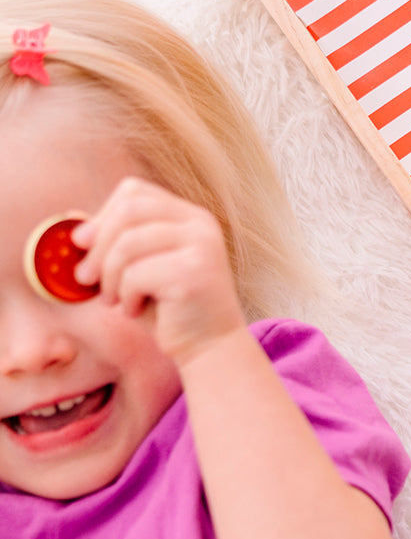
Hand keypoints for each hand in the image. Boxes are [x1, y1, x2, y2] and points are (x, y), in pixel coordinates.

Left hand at [73, 177, 245, 364]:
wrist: (210, 347)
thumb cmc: (171, 310)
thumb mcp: (139, 270)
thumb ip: (114, 242)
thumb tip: (72, 219)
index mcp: (190, 216)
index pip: (134, 191)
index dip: (101, 216)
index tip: (83, 246)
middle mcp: (201, 224)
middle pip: (127, 211)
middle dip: (98, 247)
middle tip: (87, 279)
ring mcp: (202, 246)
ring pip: (127, 244)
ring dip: (109, 278)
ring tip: (114, 301)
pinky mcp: (195, 272)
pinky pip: (136, 274)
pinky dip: (125, 296)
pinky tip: (134, 310)